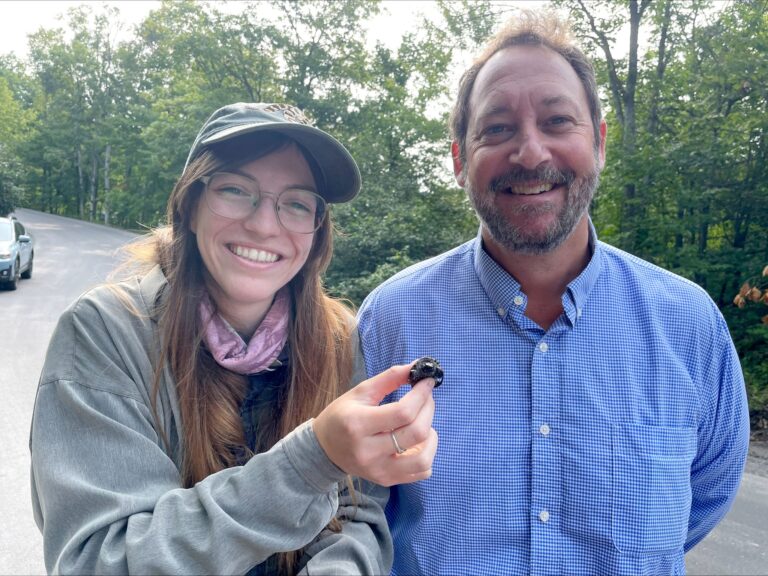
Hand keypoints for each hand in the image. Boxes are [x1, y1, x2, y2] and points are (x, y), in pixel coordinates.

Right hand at [313, 361, 437, 486]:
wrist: (324, 449)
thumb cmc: (342, 415)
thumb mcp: (360, 391)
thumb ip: (389, 378)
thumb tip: (417, 366)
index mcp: (358, 424)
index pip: (403, 412)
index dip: (421, 395)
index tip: (427, 382)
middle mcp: (368, 451)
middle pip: (416, 433)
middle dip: (428, 409)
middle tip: (426, 398)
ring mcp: (378, 470)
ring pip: (423, 459)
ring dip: (431, 437)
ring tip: (423, 423)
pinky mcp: (385, 480)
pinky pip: (420, 472)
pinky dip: (427, 454)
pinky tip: (417, 442)